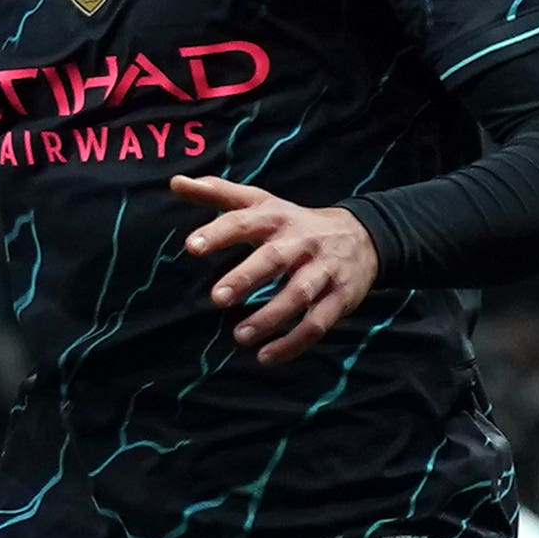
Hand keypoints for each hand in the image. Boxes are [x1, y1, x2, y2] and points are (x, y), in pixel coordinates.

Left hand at [169, 175, 381, 365]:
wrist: (363, 235)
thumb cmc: (295, 222)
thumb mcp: (261, 202)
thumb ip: (218, 194)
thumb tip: (175, 181)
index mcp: (276, 218)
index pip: (243, 221)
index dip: (218, 233)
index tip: (191, 247)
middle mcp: (301, 242)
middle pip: (274, 258)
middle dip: (246, 277)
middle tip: (217, 298)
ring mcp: (323, 270)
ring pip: (298, 295)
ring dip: (270, 317)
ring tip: (240, 336)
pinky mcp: (340, 297)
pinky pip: (317, 323)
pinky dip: (293, 343)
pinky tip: (266, 356)